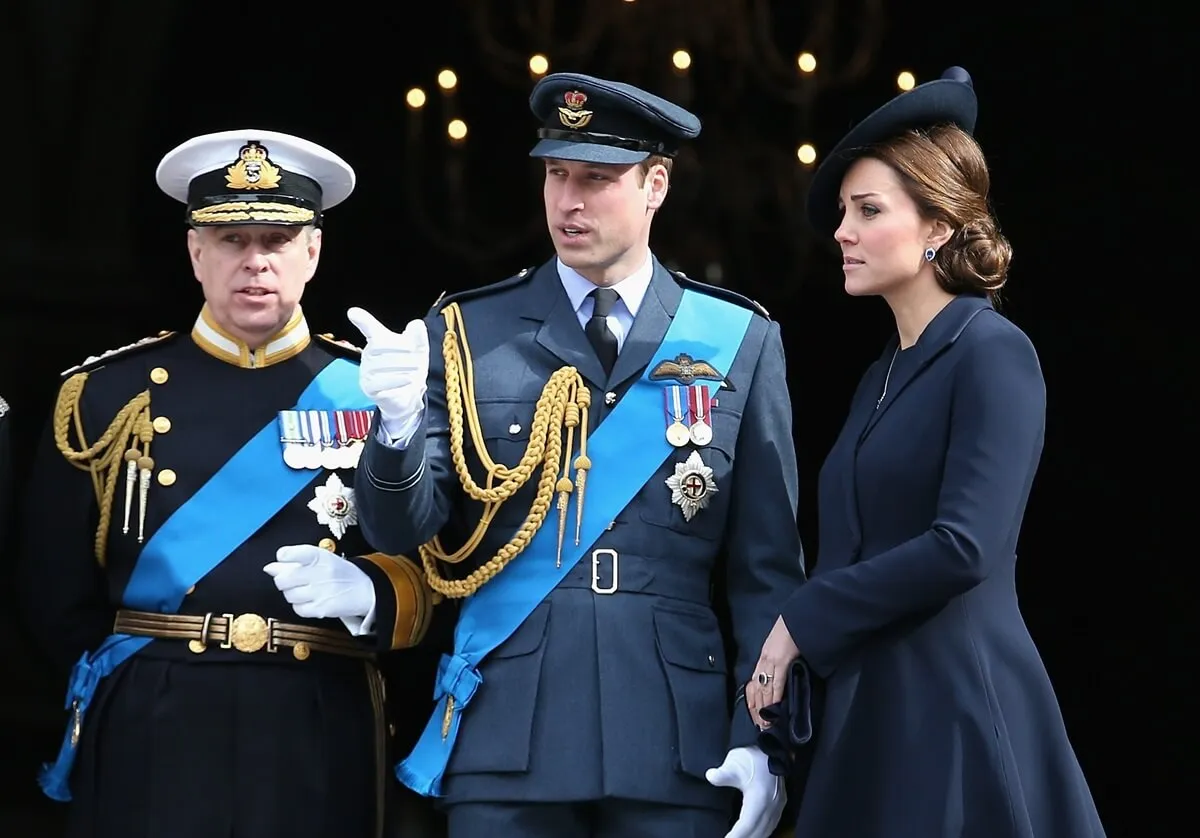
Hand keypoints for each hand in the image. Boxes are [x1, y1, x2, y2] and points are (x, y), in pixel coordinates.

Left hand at [263, 544, 374, 619]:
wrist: (366, 589)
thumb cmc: (339, 573)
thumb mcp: (320, 560)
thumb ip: (293, 561)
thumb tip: (269, 568)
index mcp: (319, 556)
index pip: (290, 553)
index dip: (283, 557)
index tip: (284, 558)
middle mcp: (320, 572)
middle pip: (283, 579)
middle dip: (284, 581)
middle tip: (293, 581)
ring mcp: (321, 591)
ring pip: (289, 595)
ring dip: (292, 594)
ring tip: (306, 591)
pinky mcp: (322, 608)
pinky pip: (298, 609)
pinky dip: (300, 606)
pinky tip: (310, 600)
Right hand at [346, 306, 428, 439]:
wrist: (408, 397)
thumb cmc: (410, 368)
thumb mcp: (419, 352)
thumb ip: (418, 338)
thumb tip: (416, 324)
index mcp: (378, 342)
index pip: (369, 328)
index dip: (362, 320)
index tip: (353, 312)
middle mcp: (368, 355)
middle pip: (379, 346)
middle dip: (401, 350)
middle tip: (417, 358)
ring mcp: (366, 372)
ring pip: (380, 365)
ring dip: (402, 366)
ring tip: (416, 369)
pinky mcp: (368, 388)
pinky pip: (379, 382)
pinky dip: (396, 380)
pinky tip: (408, 379)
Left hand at [705, 746, 785, 837]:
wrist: (772, 746)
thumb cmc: (753, 756)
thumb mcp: (735, 763)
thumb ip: (723, 774)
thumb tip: (710, 776)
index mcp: (760, 798)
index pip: (747, 825)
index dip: (736, 836)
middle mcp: (772, 805)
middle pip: (758, 832)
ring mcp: (778, 805)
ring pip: (766, 830)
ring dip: (753, 837)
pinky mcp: (780, 804)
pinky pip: (771, 825)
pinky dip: (761, 832)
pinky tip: (753, 834)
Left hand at [747, 616, 799, 728]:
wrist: (799, 618)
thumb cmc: (793, 630)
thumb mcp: (782, 647)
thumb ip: (780, 662)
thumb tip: (782, 676)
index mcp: (764, 657)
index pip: (754, 684)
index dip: (753, 701)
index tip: (755, 716)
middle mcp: (764, 660)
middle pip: (757, 689)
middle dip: (758, 709)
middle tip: (760, 726)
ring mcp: (771, 659)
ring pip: (764, 687)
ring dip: (765, 707)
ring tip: (767, 722)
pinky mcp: (782, 658)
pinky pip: (777, 680)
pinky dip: (775, 694)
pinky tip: (775, 705)